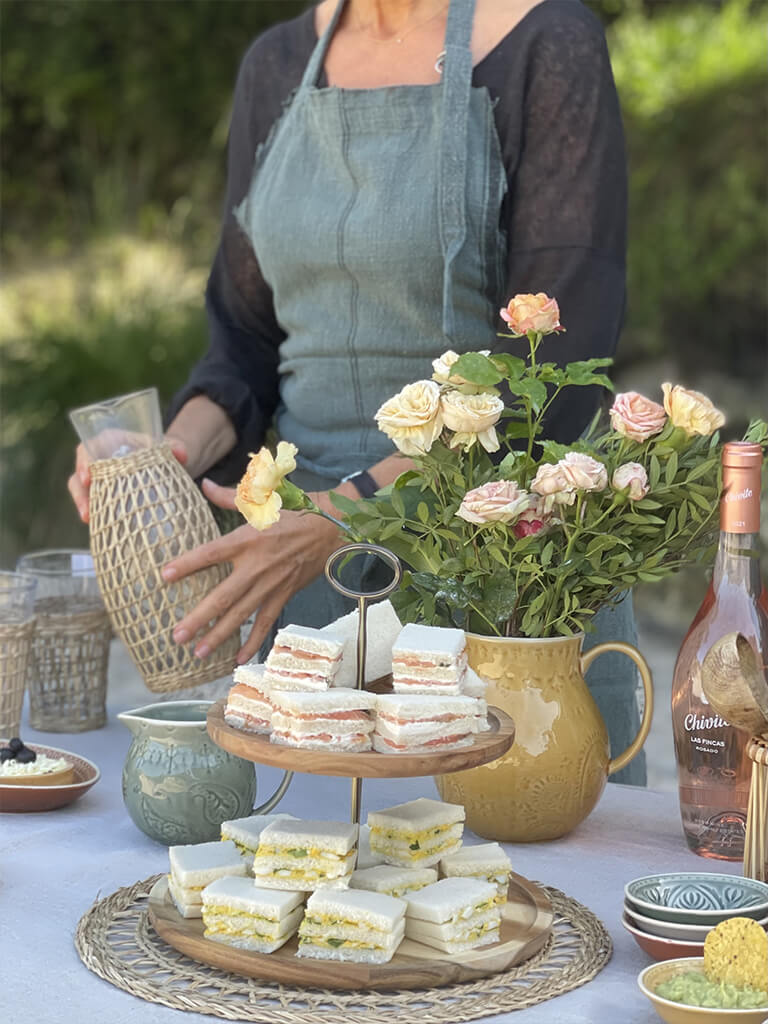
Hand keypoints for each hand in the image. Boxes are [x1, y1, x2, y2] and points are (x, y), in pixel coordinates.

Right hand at [67, 433, 187, 522]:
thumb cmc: (163, 452)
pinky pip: (92, 503)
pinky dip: (93, 512)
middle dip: (80, 490)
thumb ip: (177, 447)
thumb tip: (182, 454)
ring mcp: (100, 479)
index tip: (88, 476)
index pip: (89, 447)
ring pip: (81, 489)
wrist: (168, 466)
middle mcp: (100, 459)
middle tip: (85, 508)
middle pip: (81, 471)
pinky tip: (94, 525)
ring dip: (82, 504)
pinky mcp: (103, 495)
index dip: (84, 461)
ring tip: (88, 519)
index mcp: (111, 441)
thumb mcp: (170, 447)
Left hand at [162, 479, 342, 663]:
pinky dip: (253, 642)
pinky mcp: (283, 595)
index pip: (212, 554)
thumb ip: (229, 496)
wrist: (333, 528)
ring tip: (197, 653)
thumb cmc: (296, 510)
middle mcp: (257, 566)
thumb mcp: (263, 498)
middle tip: (177, 635)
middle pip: (223, 597)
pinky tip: (237, 659)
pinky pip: (266, 623)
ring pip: (241, 615)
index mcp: (248, 539)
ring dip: (219, 636)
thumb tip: (203, 485)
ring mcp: (271, 585)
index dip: (189, 564)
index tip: (165, 576)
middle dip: (199, 618)